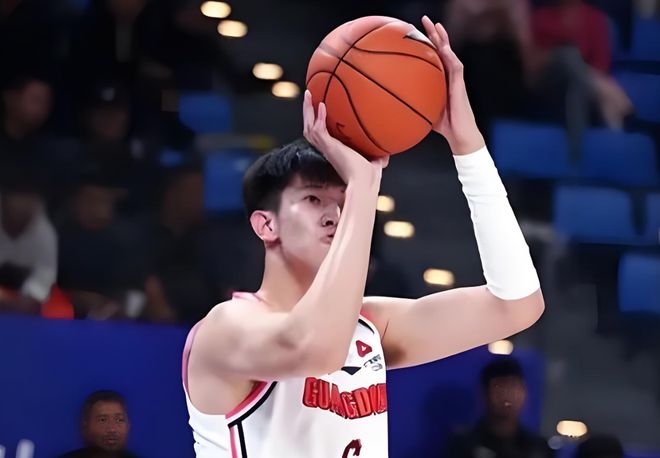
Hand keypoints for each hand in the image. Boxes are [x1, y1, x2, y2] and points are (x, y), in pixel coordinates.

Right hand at [303, 90, 387, 184]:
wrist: (365, 184)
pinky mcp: (329, 148)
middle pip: (310, 129)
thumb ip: (379, 155)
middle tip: (309, 96)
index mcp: (334, 151)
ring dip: (308, 111)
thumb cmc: (369, 177)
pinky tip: (323, 105)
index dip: (317, 123)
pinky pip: (319, 130)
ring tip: (309, 94)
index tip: (320, 109)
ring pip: (309, 128)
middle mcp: (327, 150)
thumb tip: (389, 151)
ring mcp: (327, 148)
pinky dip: (320, 117)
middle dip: (308, 113)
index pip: (321, 136)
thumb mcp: (376, 161)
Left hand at [421, 16, 485, 154]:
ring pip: (450, 53)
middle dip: (433, 34)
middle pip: (441, 49)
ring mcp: (455, 79)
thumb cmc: (444, 125)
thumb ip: (412, 103)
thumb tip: (391, 104)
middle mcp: (448, 75)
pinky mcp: (460, 85)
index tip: (414, 32)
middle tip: (424, 20)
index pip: (432, 56)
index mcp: (440, 78)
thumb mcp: (423, 110)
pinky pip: (456, 67)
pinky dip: (451, 56)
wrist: (459, 135)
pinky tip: (445, 48)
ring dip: (443, 39)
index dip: (425, 43)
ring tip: (436, 25)